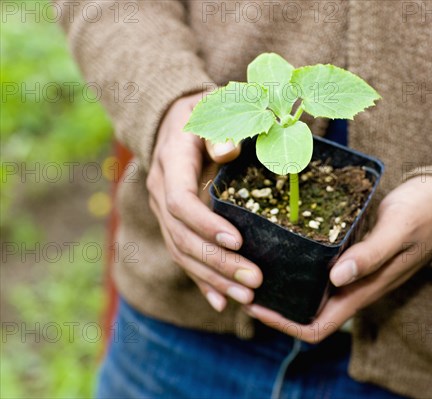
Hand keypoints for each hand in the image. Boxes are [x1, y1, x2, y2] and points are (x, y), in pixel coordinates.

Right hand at [147, 92, 262, 312]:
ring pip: (182, 253)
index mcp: (171, 163)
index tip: (237, 240)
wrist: (177, 121)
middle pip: (182, 237)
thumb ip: (220, 130)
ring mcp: (164, 212)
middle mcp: (161, 192)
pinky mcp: (173, 225)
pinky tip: (221, 302)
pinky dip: (202, 281)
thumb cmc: (206, 113)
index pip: (180, 202)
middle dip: (218, 262)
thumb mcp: (215, 109)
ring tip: (246, 296)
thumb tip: (227, 151)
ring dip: (214, 278)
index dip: (205, 224)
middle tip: (253, 280)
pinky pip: (183, 257)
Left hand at [245, 176, 431, 342]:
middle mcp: (353, 285)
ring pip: (309, 288)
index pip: (317, 326)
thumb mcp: (397, 230)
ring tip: (253, 261)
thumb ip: (370, 254)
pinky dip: (296, 261)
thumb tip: (336, 277)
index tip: (255, 305)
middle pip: (305, 310)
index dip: (284, 324)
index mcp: (363, 290)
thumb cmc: (423, 215)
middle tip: (241, 279)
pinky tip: (280, 240)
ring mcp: (352, 270)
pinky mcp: (351, 251)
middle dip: (273, 303)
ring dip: (282, 283)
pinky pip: (318, 265)